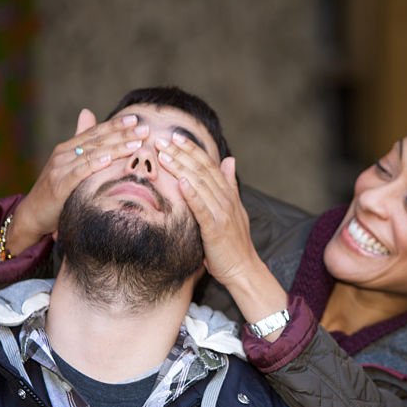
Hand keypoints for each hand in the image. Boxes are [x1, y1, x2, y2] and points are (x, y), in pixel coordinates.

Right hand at [7, 109, 149, 254]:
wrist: (33, 215)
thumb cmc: (55, 191)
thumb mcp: (68, 165)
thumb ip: (80, 141)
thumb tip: (87, 112)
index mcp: (67, 149)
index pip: (95, 133)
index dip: (115, 125)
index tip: (136, 119)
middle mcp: (63, 155)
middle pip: (97, 141)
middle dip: (122, 134)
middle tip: (144, 129)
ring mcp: (60, 169)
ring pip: (92, 154)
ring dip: (115, 147)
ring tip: (135, 143)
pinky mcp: (59, 185)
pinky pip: (79, 173)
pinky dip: (94, 165)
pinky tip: (109, 160)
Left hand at [157, 133, 289, 335]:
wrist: (244, 270)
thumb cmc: (233, 243)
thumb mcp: (233, 210)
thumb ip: (229, 185)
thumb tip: (229, 160)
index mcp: (229, 195)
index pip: (209, 165)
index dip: (192, 150)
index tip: (175, 137)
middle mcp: (226, 201)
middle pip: (203, 171)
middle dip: (182, 154)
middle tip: (161, 140)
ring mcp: (222, 214)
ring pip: (201, 185)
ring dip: (182, 168)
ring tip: (164, 155)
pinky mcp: (216, 230)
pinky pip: (202, 209)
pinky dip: (192, 195)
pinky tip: (180, 183)